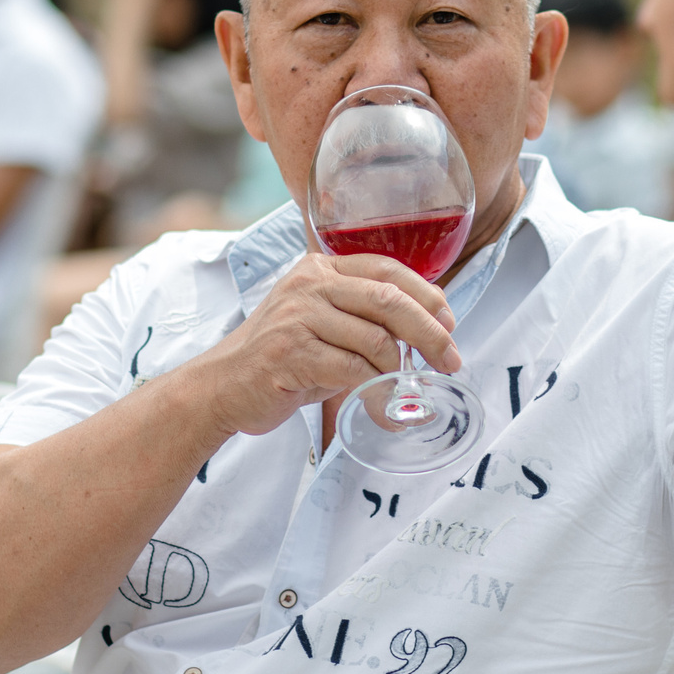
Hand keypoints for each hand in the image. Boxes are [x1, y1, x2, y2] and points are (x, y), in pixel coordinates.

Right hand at [175, 252, 457, 438]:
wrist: (222, 386)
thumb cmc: (281, 359)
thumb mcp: (322, 323)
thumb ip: (365, 318)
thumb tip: (430, 331)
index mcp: (320, 268)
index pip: (387, 269)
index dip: (427, 295)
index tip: (450, 322)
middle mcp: (310, 284)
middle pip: (389, 300)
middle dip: (430, 332)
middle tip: (450, 360)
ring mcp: (298, 316)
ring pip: (375, 338)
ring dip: (400, 370)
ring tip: (405, 391)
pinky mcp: (291, 353)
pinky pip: (353, 370)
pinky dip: (375, 390)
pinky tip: (381, 406)